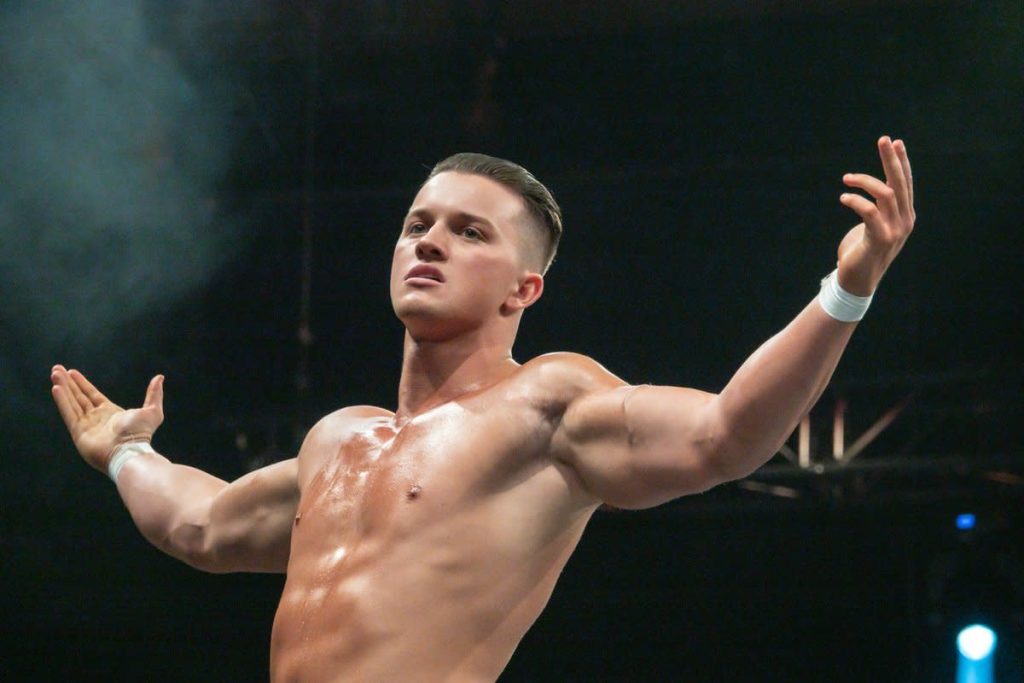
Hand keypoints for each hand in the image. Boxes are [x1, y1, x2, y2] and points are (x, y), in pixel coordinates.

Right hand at [51, 366, 164, 472]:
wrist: (130, 452)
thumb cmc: (141, 434)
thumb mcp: (152, 411)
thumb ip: (154, 394)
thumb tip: (159, 377)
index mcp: (110, 413)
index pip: (92, 395)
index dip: (82, 383)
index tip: (71, 372)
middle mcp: (96, 418)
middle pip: (79, 397)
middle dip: (68, 383)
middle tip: (57, 369)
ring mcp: (86, 425)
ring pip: (72, 402)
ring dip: (63, 388)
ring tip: (54, 373)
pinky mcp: (78, 433)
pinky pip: (68, 413)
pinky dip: (62, 401)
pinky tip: (56, 388)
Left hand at [835, 136, 915, 295]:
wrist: (857, 282)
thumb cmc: (860, 252)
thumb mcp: (872, 227)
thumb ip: (875, 211)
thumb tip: (866, 197)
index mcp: (905, 216)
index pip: (906, 183)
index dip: (901, 162)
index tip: (895, 142)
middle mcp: (905, 221)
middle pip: (901, 183)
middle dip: (893, 159)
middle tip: (884, 139)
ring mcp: (895, 230)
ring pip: (886, 194)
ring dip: (866, 181)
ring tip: (846, 178)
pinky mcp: (881, 239)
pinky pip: (871, 212)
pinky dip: (857, 201)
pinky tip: (844, 197)